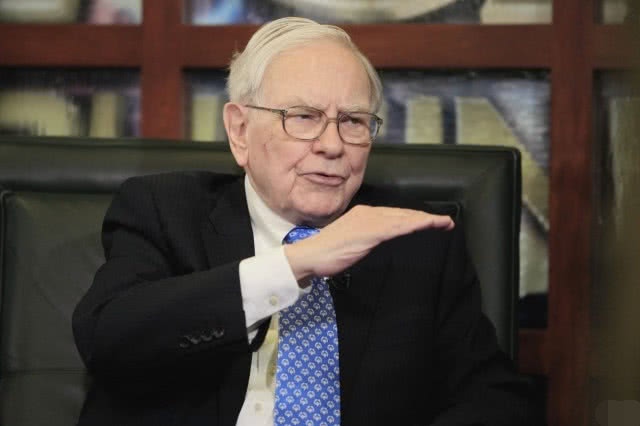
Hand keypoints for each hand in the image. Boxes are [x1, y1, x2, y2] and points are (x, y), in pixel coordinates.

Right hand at [284, 205, 453, 279]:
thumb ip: (369, 238)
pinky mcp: (368, 232)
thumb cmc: (328, 253)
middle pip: (403, 214)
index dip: (416, 218)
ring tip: (444, 223)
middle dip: (426, 218)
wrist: (310, 255)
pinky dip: (413, 225)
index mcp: (364, 215)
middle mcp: (368, 213)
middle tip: (447, 222)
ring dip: (425, 220)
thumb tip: (383, 242)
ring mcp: (368, 221)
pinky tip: (426, 226)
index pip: (396, 215)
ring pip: (403, 218)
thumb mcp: (353, 242)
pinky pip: (396, 227)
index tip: (433, 222)